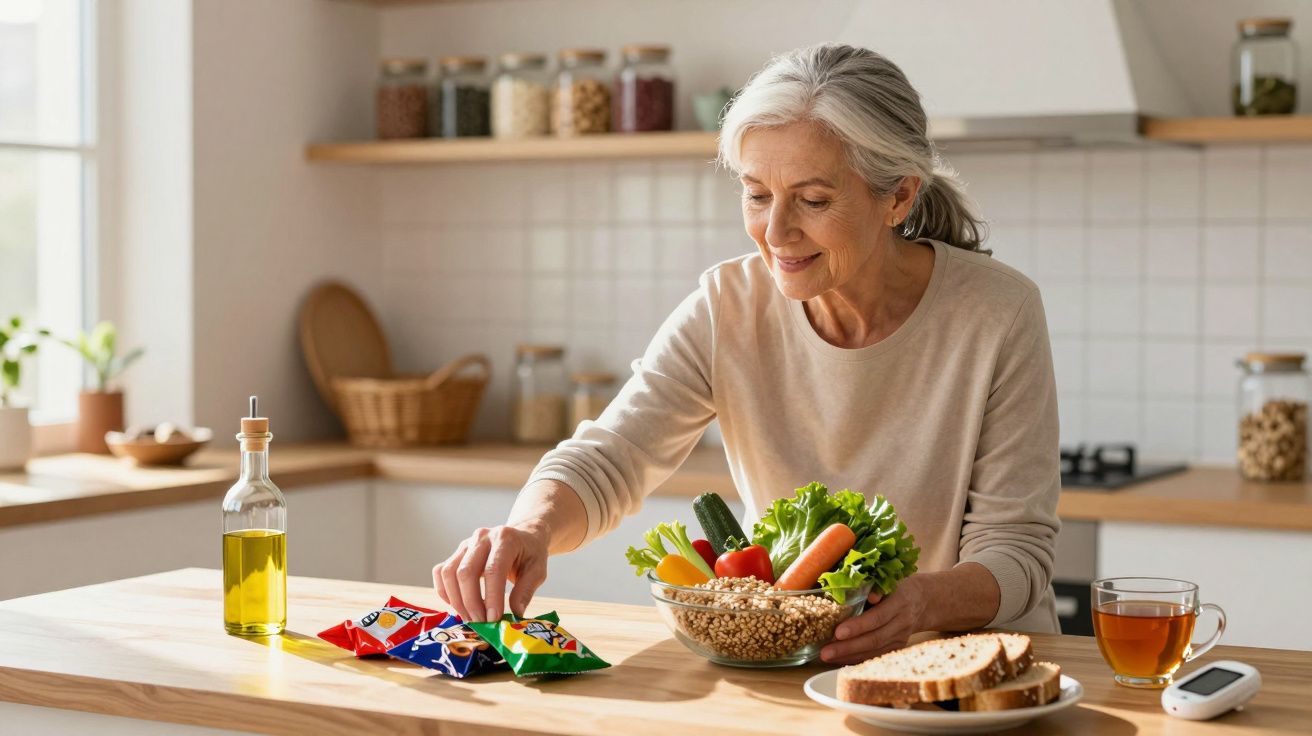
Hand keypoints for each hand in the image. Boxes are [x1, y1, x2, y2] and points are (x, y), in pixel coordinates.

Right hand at [432, 523, 549, 622]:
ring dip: (457, 600)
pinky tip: (459, 605)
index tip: (493, 619)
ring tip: (471, 617)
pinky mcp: (456, 553)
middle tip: (481, 623)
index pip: (493, 570)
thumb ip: (526, 591)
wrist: (522, 537)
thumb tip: (515, 614)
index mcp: (505, 539)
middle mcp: (482, 537)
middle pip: (466, 572)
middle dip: (471, 603)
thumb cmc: (530, 554)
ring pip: (449, 573)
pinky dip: (445, 592)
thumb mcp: (538, 570)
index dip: (491, 597)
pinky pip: (441, 572)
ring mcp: (466, 544)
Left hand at [820, 575, 927, 664]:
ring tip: (827, 657)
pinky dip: (857, 659)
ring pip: (874, 651)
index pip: (878, 617)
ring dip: (849, 656)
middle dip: (848, 647)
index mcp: (899, 602)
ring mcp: (901, 637)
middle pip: (874, 638)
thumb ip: (871, 587)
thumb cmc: (897, 586)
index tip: (837, 632)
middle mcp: (902, 622)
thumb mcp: (887, 580)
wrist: (923, 601)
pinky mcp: (897, 647)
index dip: (858, 626)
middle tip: (825, 652)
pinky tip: (839, 660)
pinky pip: (876, 656)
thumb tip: (848, 595)